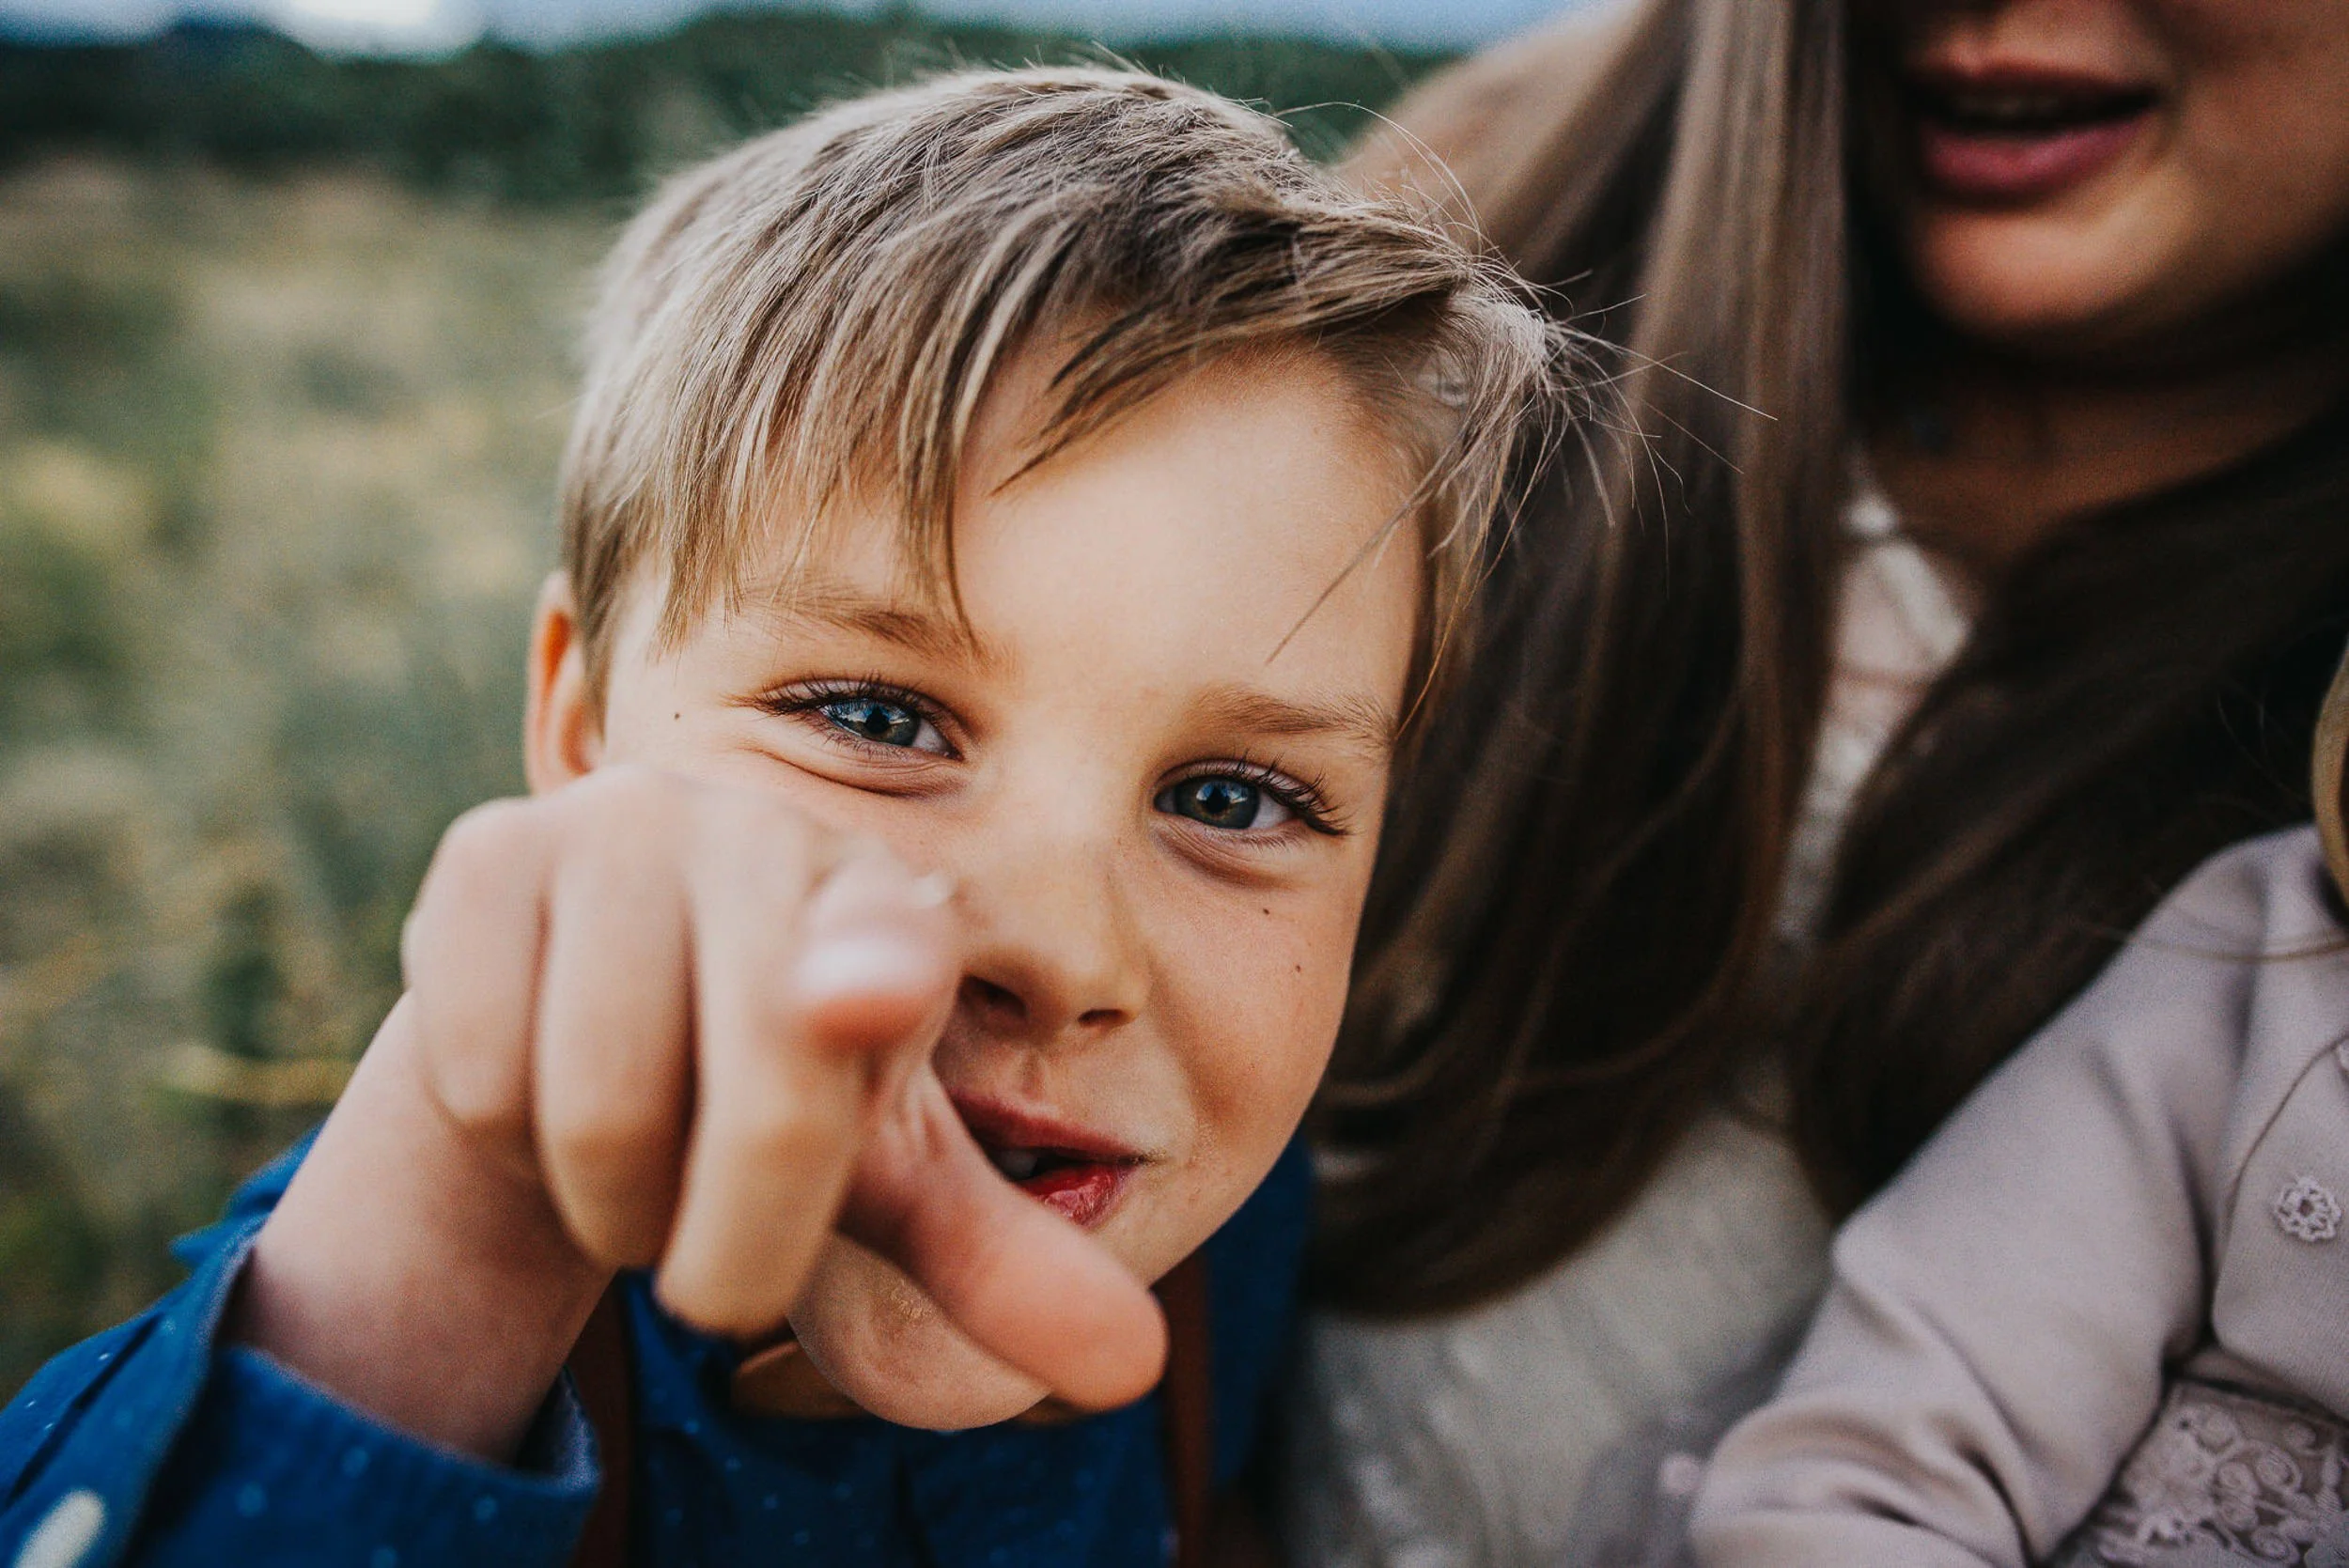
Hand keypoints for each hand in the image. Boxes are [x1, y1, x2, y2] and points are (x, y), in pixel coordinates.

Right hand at [230, 766, 1162, 1459]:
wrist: (583, 1019)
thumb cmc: (761, 1093)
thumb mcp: (886, 1180)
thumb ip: (998, 1261)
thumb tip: (1132, 1369)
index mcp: (887, 910)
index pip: (889, 952)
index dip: (870, 979)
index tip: (856, 1004)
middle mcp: (762, 837)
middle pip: (757, 1101)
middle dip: (737, 1252)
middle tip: (718, 1280)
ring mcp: (620, 826)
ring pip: (601, 1109)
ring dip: (616, 1207)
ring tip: (639, 1166)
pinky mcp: (487, 851)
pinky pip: (485, 1075)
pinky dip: (510, 1139)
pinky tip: (541, 1087)